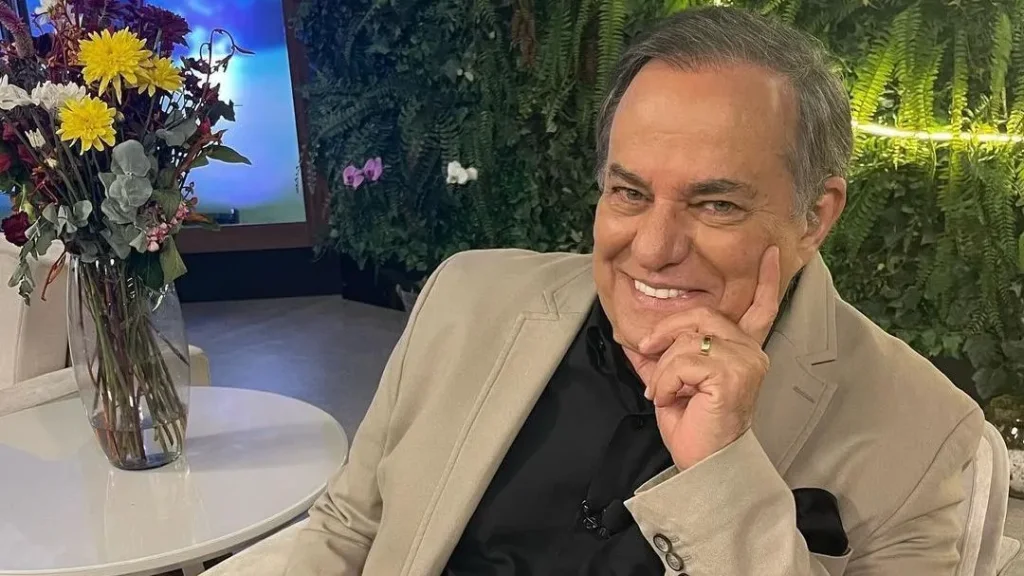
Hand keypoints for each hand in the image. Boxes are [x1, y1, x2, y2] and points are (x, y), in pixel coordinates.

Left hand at [624, 246, 780, 469]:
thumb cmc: (694, 427)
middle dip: (663, 334)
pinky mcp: (732, 374)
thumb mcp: (672, 382)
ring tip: (665, 394)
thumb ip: (659, 357)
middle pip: (698, 315)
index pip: (760, 308)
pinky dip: (666, 381)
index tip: (771, 252)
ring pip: (686, 340)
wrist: (703, 464)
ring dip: (663, 369)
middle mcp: (751, 351)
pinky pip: (682, 360)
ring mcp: (745, 361)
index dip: (766, 280)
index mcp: (742, 349)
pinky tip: (670, 399)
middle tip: (646, 354)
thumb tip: (632, 338)